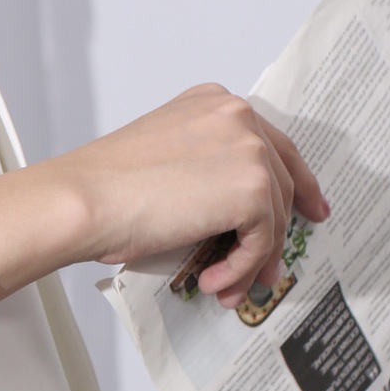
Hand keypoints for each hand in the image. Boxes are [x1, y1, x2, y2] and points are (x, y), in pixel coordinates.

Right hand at [0, 84, 328, 309]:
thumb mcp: (161, 159)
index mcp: (212, 103)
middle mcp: (236, 116)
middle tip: (272, 266)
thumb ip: (202, 168)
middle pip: (281, 179)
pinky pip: (263, 239)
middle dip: (277, 231)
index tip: (306, 207)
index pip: (268, 143)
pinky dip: (242, 267)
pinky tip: (214, 281)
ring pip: (274, 214)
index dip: (293, 181)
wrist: (82, 201)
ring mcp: (248, 148)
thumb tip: (227, 214)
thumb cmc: (101, 190)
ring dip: (252, 260)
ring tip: (225, 287)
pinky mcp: (251, 187)